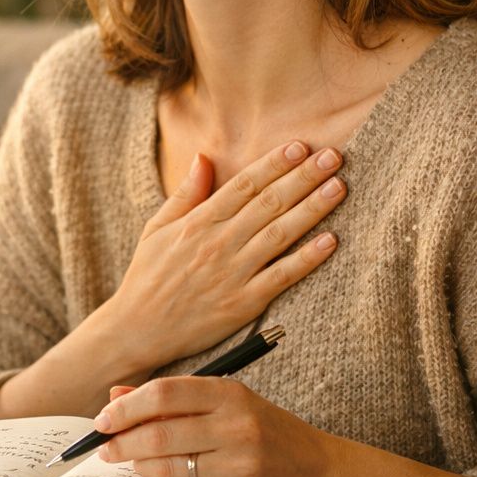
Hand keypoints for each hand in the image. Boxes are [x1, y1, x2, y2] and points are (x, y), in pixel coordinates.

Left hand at [94, 379, 333, 476]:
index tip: (103, 419)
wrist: (316, 463)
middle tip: (103, 448)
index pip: (164, 394)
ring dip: (140, 466)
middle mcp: (236, 427)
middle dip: (122, 443)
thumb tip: (115, 396)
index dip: (126, 408)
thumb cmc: (261, 424)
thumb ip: (170, 396)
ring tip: (132, 460)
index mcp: (230, 393)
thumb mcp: (222, 398)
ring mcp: (240, 465)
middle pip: (160, 434)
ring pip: (169, 468)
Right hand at [101, 141, 344, 367]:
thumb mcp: (156, 228)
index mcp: (198, 222)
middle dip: (303, 176)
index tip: (300, 146)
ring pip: (281, 233)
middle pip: (269, 203)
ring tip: (338, 186)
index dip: (274, 163)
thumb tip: (203, 158)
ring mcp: (233, 273)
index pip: (244, 184)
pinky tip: (331, 240)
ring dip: (313, 208)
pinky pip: (282, 276)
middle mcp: (218, 243)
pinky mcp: (244, 303)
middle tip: (333, 156)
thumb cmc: (146, 276)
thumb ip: (185, 194)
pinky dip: (307, 258)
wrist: (137, 330)